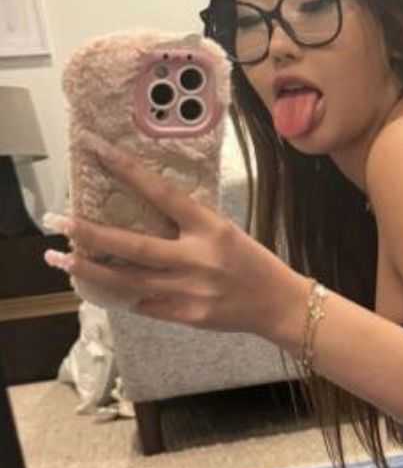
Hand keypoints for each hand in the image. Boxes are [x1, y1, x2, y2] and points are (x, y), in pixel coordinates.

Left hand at [44, 133, 309, 337]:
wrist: (280, 305)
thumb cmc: (253, 263)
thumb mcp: (225, 231)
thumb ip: (188, 224)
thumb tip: (144, 212)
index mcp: (210, 227)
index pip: (161, 193)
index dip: (127, 170)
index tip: (96, 152)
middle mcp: (197, 258)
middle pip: (133, 246)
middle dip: (90, 233)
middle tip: (58, 221)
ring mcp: (189, 290)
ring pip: (128, 280)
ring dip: (90, 269)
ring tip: (60, 258)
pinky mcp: (186, 315)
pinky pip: (143, 303)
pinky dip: (119, 294)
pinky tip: (96, 285)